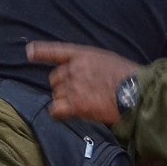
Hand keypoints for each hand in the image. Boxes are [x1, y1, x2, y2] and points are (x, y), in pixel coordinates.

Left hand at [26, 42, 140, 125]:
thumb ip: (91, 65)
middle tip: (80, 94)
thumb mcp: (108, 61)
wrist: (137, 93)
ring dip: (65, 100)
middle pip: (55, 78)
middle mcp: (74, 69)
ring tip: (83, 104)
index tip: (29, 52)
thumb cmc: (129, 78)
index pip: (56, 51)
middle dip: (63, 86)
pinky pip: (56, 110)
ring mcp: (73, 87)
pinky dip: (59, 113)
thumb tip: (86, 76)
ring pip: (56, 94)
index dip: (41, 52)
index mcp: (84, 54)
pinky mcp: (75, 105)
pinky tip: (66, 114)